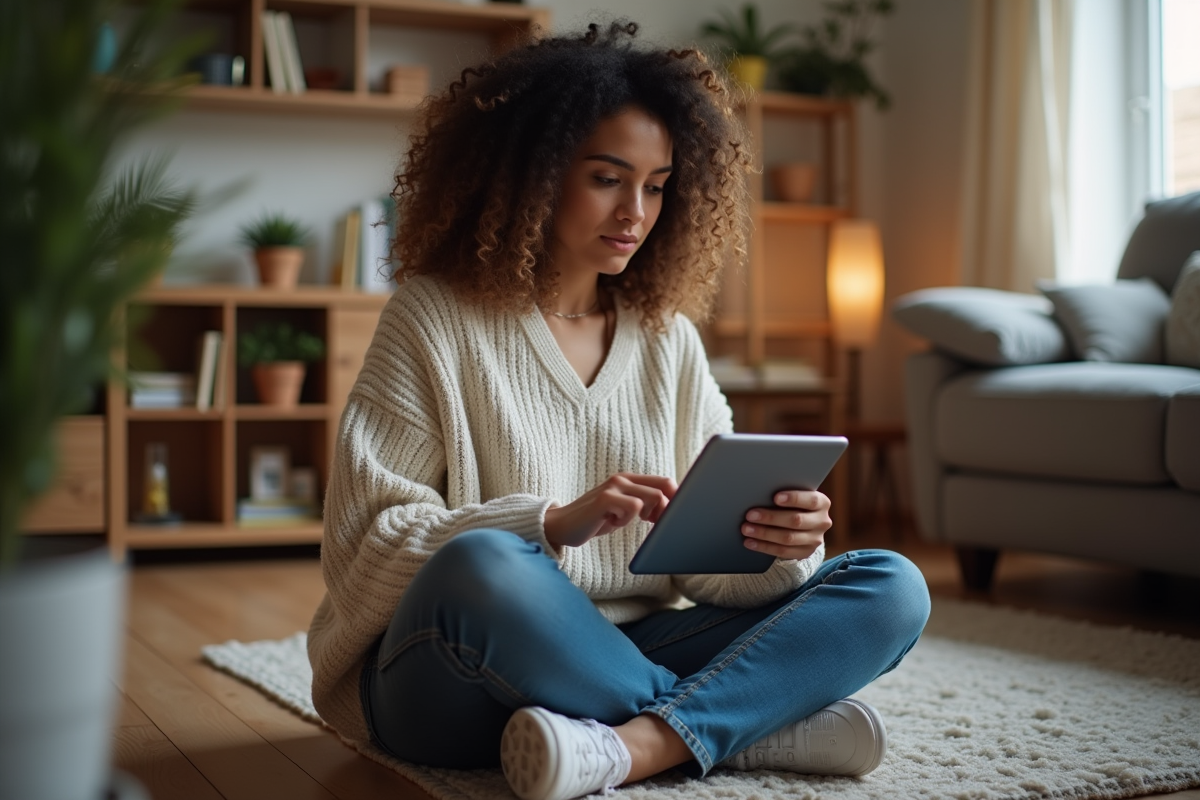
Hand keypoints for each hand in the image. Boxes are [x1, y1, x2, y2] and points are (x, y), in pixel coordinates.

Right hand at [544, 473, 677, 549]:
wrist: (562, 526)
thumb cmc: (596, 520)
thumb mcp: (623, 511)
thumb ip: (643, 505)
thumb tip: (671, 510)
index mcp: (630, 480)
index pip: (665, 481)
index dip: (676, 500)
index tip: (672, 519)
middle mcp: (623, 479)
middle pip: (664, 488)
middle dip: (666, 511)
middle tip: (651, 524)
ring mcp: (613, 487)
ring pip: (653, 497)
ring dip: (646, 515)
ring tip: (623, 520)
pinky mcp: (605, 498)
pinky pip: (633, 507)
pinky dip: (627, 520)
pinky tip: (611, 522)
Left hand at [740, 490, 831, 560]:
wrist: (806, 525)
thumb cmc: (795, 504)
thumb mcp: (797, 496)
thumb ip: (785, 495)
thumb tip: (760, 492)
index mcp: (822, 503)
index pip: (811, 500)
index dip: (794, 499)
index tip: (775, 498)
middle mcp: (822, 521)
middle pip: (796, 520)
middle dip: (770, 518)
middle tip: (750, 515)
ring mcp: (815, 539)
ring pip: (788, 538)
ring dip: (764, 534)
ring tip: (746, 529)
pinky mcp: (806, 552)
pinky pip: (783, 552)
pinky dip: (764, 547)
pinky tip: (750, 542)